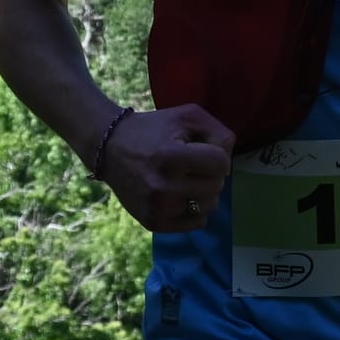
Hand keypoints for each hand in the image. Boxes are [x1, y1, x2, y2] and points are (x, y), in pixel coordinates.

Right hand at [93, 103, 234, 232]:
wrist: (110, 148)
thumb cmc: (154, 129)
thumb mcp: (188, 116)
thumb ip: (218, 132)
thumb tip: (228, 160)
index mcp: (171, 157)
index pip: (221, 164)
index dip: (217, 154)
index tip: (202, 149)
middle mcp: (164, 187)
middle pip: (217, 186)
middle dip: (211, 173)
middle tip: (193, 164)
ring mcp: (158, 208)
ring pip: (209, 206)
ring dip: (205, 191)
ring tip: (186, 179)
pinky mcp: (153, 222)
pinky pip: (197, 223)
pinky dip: (195, 209)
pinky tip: (181, 194)